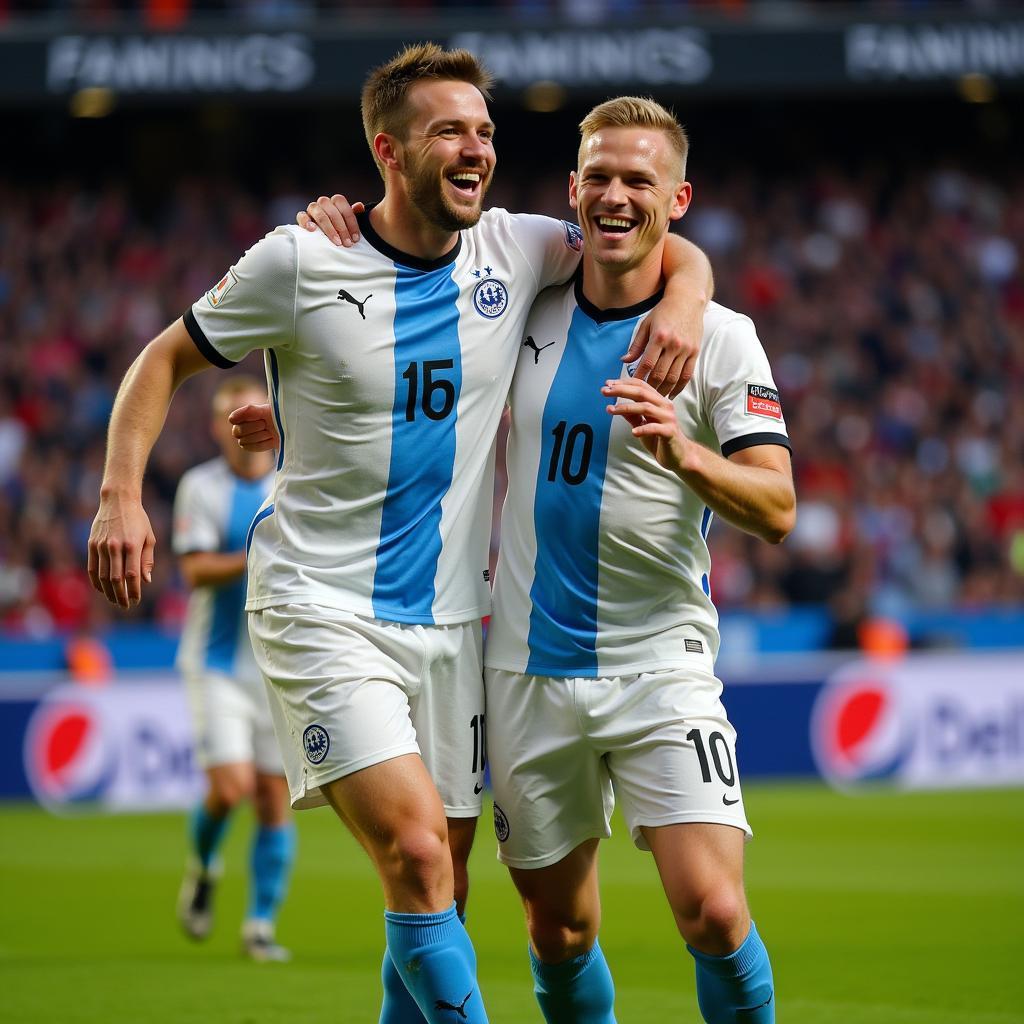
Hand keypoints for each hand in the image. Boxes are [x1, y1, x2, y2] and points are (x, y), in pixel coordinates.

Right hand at [87, 493, 155, 608]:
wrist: (118, 500)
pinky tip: (102, 589)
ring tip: (115, 600)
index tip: (136, 601)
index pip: (132, 575)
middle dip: (121, 595)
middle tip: (126, 605)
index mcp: (132, 545)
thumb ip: (147, 560)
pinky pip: (92, 568)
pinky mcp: (92, 544)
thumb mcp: (149, 537)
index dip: (134, 591)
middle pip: (116, 579)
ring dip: (109, 592)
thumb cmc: (139, 519)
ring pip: (103, 576)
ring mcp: (101, 546)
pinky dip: (96, 581)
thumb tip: (146, 580)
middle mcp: (115, 546)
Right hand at [229, 403, 278, 451]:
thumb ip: (250, 411)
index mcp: (246, 414)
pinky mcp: (256, 446)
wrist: (292, 426)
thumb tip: (231, 419)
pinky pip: (252, 448)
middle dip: (253, 428)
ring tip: (270, 432)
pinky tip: (271, 439)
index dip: (243, 418)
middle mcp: (244, 425)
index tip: (257, 416)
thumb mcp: (267, 410)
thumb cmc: (280, 415)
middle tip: (265, 424)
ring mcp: (248, 437)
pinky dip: (263, 444)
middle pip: (237, 432)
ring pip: (243, 442)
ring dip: (259, 436)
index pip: (233, 419)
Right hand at [296, 194, 364, 246]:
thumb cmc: (339, 229)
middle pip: (332, 210)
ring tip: (336, 241)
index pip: (343, 206)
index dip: (351, 222)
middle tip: (347, 243)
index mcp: (335, 202)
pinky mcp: (302, 217)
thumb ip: (354, 214)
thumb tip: (359, 206)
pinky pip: (301, 216)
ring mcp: (312, 209)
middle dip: (341, 228)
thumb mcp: (348, 223)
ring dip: (329, 228)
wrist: (323, 236)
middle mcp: (324, 203)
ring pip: (319, 213)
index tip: (355, 238)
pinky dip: (306, 221)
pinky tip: (313, 230)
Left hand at [603, 377, 691, 474]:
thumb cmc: (660, 439)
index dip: (624, 383)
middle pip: (641, 393)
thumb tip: (615, 406)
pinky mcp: (670, 432)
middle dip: (621, 390)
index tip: (608, 383)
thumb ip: (632, 415)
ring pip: (646, 407)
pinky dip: (643, 428)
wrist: (678, 456)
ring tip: (611, 410)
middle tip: (604, 391)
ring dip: (626, 407)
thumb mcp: (642, 425)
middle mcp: (664, 406)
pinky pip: (655, 428)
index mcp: (658, 401)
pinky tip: (633, 432)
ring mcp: (668, 418)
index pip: (641, 385)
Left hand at [620, 290, 702, 398]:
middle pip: (660, 374)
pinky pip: (687, 375)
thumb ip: (636, 345)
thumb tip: (624, 361)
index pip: (646, 364)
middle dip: (650, 388)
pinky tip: (672, 394)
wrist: (688, 300)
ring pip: (674, 377)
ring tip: (655, 399)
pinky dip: (679, 387)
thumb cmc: (664, 311)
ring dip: (664, 390)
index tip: (630, 387)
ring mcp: (686, 349)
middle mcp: (673, 345)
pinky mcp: (695, 352)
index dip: (638, 378)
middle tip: (642, 398)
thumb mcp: (646, 324)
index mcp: (659, 337)